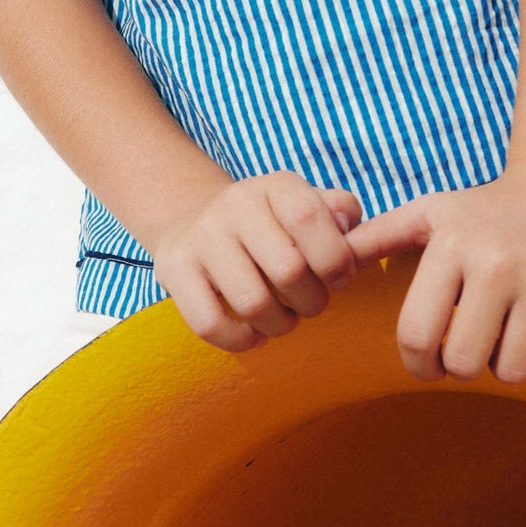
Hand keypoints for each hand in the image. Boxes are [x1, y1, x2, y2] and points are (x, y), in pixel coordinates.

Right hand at [149, 170, 362, 353]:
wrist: (195, 218)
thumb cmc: (272, 223)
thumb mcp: (306, 204)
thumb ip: (340, 213)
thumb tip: (352, 233)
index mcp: (275, 186)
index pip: (309, 217)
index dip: (335, 259)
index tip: (340, 278)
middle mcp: (235, 204)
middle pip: (288, 270)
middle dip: (313, 301)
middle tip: (311, 303)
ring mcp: (201, 236)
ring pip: (252, 303)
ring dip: (281, 325)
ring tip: (286, 320)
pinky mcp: (174, 269)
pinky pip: (210, 324)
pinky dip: (241, 340)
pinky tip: (254, 334)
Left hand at [342, 165, 525, 383]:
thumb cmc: (486, 210)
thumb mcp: (431, 212)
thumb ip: (378, 237)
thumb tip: (330, 259)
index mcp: (451, 245)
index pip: (417, 336)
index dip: (419, 365)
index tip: (430, 362)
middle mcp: (497, 261)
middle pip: (465, 363)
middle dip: (465, 367)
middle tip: (473, 346)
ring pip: (514, 371)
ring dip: (509, 366)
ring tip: (509, 335)